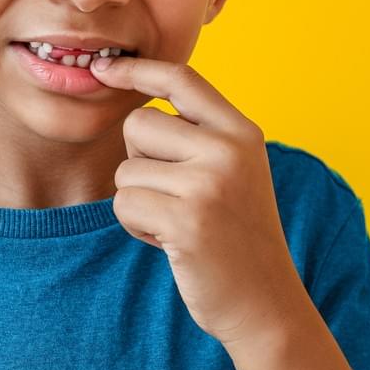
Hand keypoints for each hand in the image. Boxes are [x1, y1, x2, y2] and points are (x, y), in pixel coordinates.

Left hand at [88, 53, 310, 348]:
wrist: (265, 303)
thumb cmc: (236, 237)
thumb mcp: (233, 172)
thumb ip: (199, 136)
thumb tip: (139, 104)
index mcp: (242, 132)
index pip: (181, 78)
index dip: (136, 69)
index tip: (103, 67)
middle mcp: (229, 149)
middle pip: (139, 123)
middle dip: (139, 161)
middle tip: (173, 196)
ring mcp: (209, 183)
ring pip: (126, 169)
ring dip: (138, 200)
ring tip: (177, 223)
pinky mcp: (187, 219)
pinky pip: (124, 203)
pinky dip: (136, 226)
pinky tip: (170, 242)